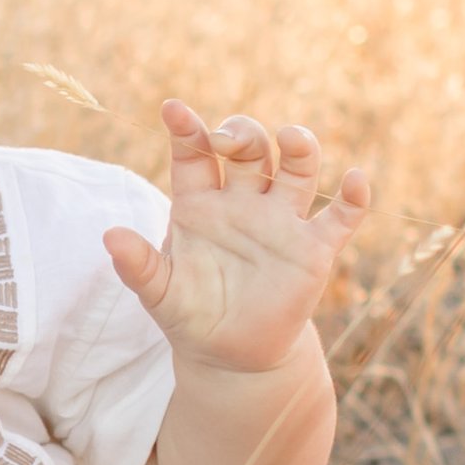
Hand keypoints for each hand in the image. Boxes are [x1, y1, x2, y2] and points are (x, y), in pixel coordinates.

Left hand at [107, 101, 370, 375]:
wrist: (229, 354)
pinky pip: (340, 217)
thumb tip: (109, 236)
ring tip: (292, 138)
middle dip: (241, 134)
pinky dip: (353, 198)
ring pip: (297, 168)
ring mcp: (281, 221)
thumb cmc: (189, 314)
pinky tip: (355, 180)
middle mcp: (243, 201)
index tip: (172, 109)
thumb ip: (137, 265)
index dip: (186, 129)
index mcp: (199, 203)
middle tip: (228, 141)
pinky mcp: (313, 249)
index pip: (194, 154)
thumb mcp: (158, 293)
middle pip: (249, 148)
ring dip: (299, 148)